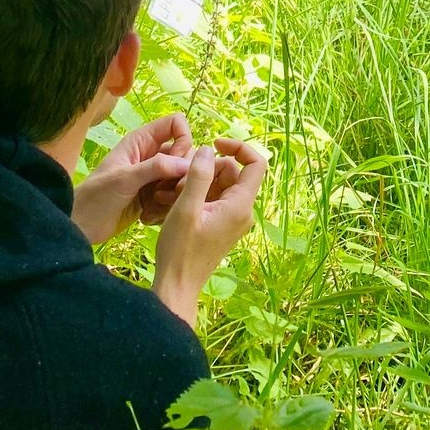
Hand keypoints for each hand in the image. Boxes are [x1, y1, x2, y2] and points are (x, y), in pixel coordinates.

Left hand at [71, 113, 195, 245]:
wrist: (82, 226)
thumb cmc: (97, 196)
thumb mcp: (125, 178)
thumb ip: (156, 167)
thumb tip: (187, 164)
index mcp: (142, 140)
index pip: (176, 124)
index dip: (183, 139)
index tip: (176, 162)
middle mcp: (151, 154)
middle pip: (184, 152)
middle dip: (182, 171)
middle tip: (167, 191)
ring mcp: (154, 175)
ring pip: (181, 174)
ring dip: (175, 190)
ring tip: (157, 204)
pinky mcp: (154, 195)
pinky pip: (174, 193)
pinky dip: (169, 203)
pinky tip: (152, 214)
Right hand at [153, 138, 268, 325]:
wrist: (177, 286)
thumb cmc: (180, 250)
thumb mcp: (186, 209)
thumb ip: (198, 176)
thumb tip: (208, 149)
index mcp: (240, 205)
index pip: (256, 163)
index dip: (238, 147)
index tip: (214, 142)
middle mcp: (243, 212)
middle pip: (233, 173)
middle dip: (208, 169)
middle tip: (180, 180)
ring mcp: (234, 221)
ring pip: (222, 186)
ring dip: (199, 182)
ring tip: (172, 194)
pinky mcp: (223, 227)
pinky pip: (215, 200)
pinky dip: (198, 195)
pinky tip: (175, 203)